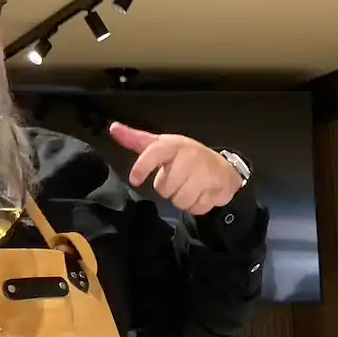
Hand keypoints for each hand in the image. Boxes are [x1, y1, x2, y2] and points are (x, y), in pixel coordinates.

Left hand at [108, 123, 242, 214]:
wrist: (224, 168)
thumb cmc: (187, 157)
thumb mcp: (162, 145)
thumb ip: (136, 139)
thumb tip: (114, 128)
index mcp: (174, 145)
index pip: (154, 153)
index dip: (142, 167)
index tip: (135, 180)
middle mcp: (190, 156)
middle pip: (164, 187)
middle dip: (168, 188)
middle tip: (177, 180)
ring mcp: (205, 173)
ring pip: (179, 200)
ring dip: (181, 199)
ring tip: (189, 188)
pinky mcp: (217, 188)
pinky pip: (195, 208)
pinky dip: (196, 206)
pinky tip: (200, 194)